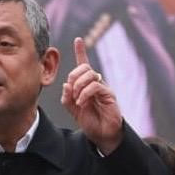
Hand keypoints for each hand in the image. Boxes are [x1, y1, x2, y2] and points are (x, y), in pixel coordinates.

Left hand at [61, 37, 122, 154]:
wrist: (102, 135)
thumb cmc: (90, 121)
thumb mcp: (73, 110)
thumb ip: (67, 98)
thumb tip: (66, 84)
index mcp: (86, 85)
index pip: (84, 64)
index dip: (81, 51)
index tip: (78, 39)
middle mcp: (96, 83)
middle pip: (85, 67)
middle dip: (74, 76)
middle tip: (71, 91)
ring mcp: (103, 88)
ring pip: (90, 74)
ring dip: (78, 85)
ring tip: (77, 99)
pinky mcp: (109, 95)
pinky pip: (95, 86)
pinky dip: (85, 93)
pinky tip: (82, 102)